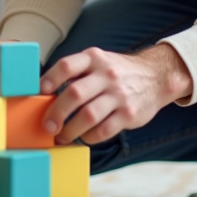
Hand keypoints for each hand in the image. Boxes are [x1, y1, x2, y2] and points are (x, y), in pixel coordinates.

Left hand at [39, 44, 192, 144]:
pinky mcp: (129, 114)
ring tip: (62, 136)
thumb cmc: (118, 72)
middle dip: (56, 113)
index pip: (67, 66)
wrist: (157, 77)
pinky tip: (84, 137)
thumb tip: (44, 94)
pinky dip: (89, 137)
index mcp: (94, 58)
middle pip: (74, 94)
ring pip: (88, 116)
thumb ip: (76, 72)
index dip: (50, 79)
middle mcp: (107, 75)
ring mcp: (119, 95)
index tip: (39, 93)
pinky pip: (103, 130)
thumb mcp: (99, 61)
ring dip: (70, 130)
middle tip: (48, 126)